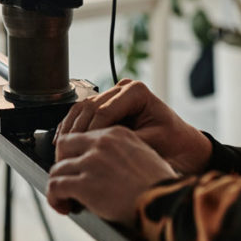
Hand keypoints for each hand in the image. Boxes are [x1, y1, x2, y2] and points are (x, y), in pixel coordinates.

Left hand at [46, 126, 175, 222]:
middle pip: (64, 144)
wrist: (166, 202)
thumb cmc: (161, 186)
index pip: (84, 133)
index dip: (75, 151)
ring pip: (57, 168)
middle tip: (65, 177)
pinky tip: (63, 205)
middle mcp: (102, 144)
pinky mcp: (85, 183)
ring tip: (63, 197)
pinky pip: (56, 186)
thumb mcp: (146, 155)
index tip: (74, 163)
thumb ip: (122, 152)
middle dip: (61, 161)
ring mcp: (92, 162)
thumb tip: (108, 166)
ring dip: (57, 184)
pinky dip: (54, 197)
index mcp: (117, 133)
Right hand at [56, 79, 211, 174]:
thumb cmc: (172, 141)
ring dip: (69, 128)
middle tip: (64, 152)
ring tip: (60, 147)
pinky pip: (83, 113)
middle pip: (89, 107)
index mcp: (136, 91)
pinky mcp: (106, 104)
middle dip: (75, 131)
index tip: (78, 150)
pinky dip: (72, 126)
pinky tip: (63, 139)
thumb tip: (100, 148)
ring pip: (82, 108)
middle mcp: (123, 88)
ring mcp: (113, 94)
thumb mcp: (152, 143)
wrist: (180, 142)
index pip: (104, 111)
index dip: (89, 132)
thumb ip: (126, 141)